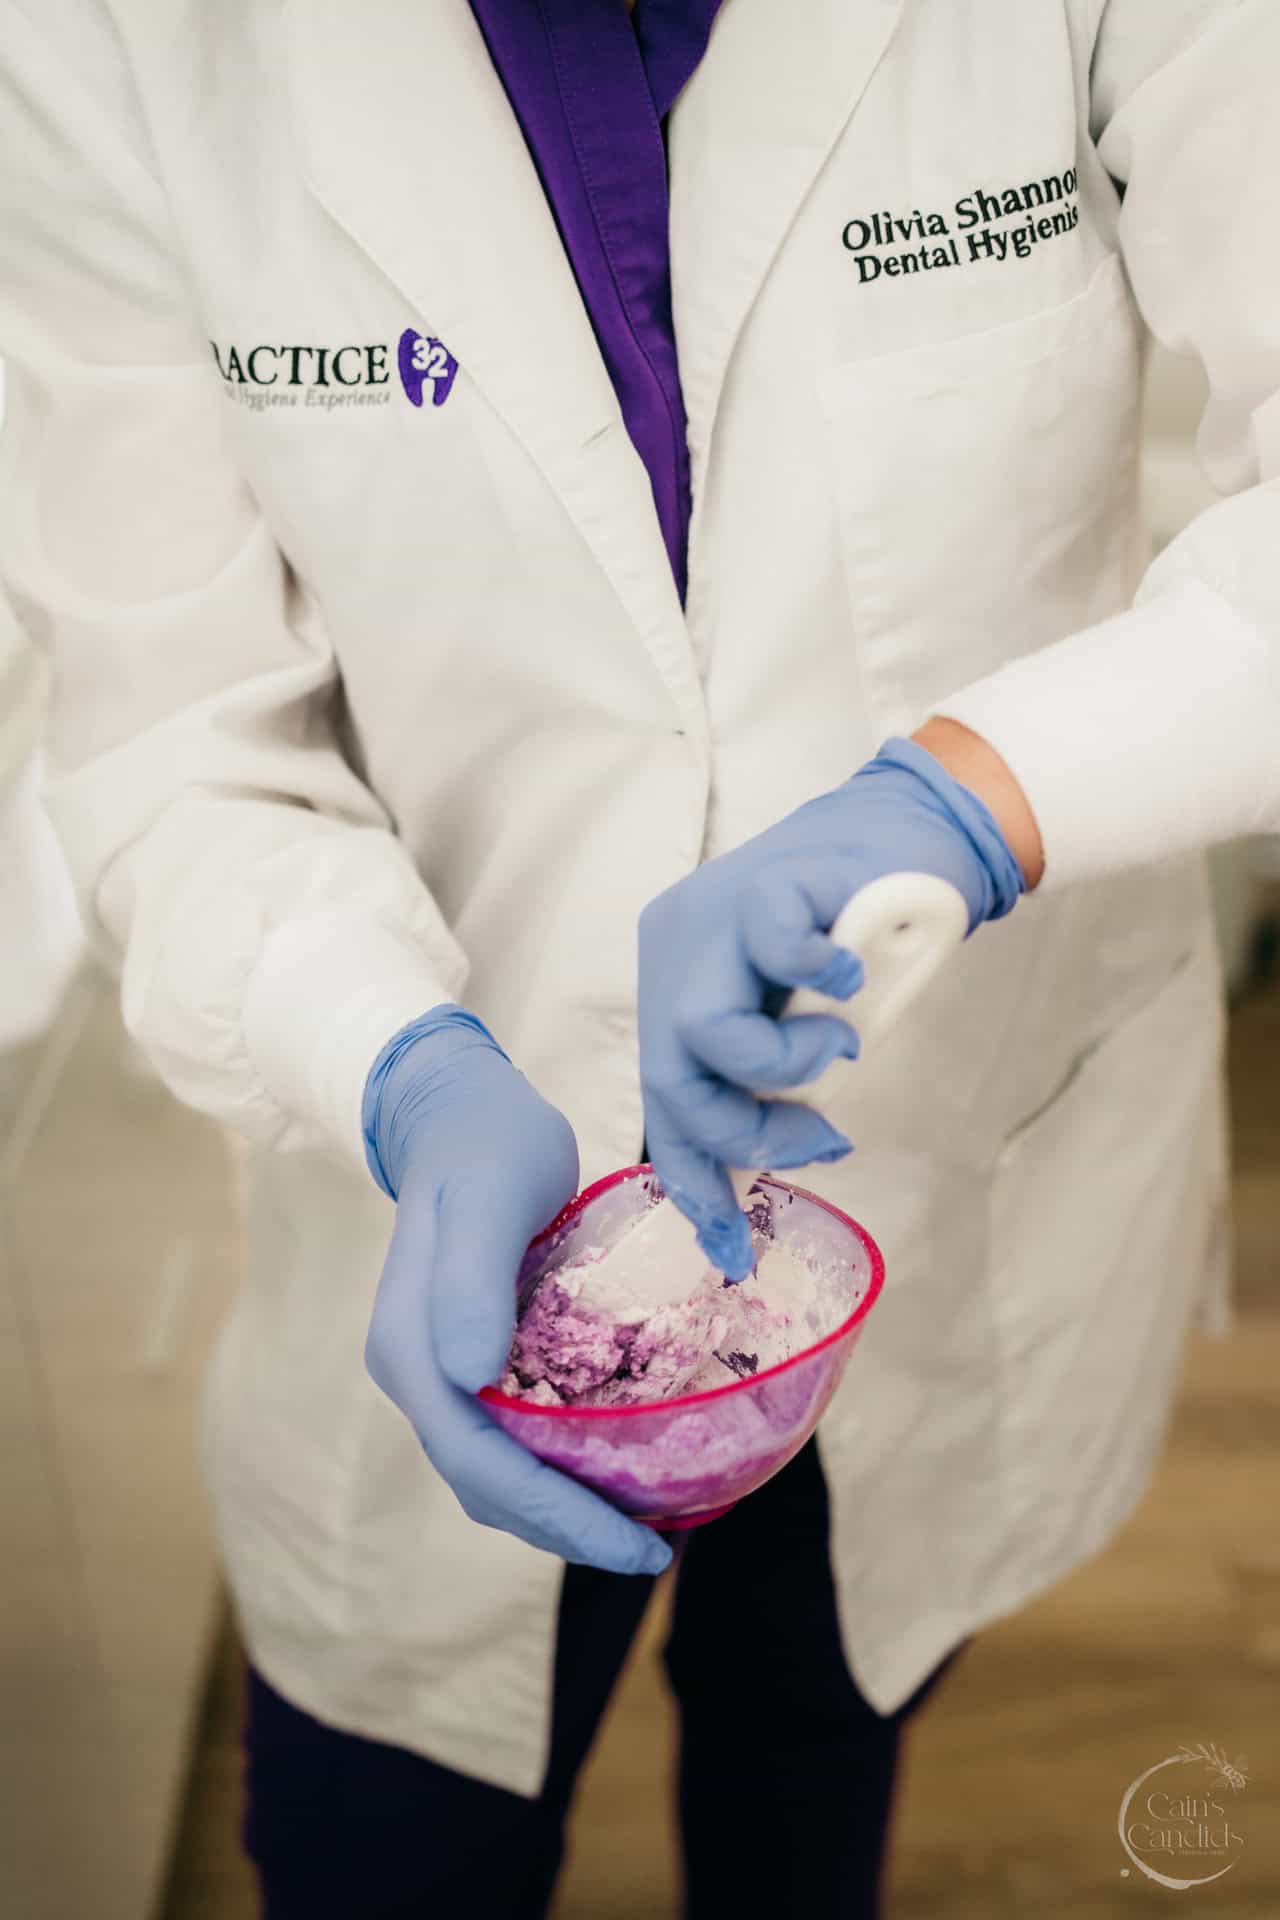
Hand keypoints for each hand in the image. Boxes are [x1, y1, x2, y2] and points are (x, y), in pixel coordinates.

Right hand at [362, 1006, 670, 1575]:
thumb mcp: (487, 1199)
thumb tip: (467, 1374)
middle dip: (568, 1527)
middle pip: (487, 1483)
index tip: (633, 1542)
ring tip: (646, 1525)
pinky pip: (513, 1436)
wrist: (462, 1110)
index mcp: (410, 1350)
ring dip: (564, 1508)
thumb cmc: (485, 1143)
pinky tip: (620, 1465)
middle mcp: (418, 1372)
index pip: (480, 1462)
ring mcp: (440, 1369)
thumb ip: (471, 1281)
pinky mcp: (471, 1359)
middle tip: (657, 1550)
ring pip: (496, 1470)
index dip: (555, 1514)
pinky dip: (561, 1466)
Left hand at [638, 737, 1024, 1278]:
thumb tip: (754, 1176)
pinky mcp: (767, 880)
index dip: (694, 1181)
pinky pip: (774, 951)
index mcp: (674, 985)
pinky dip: (822, 982)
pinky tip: (850, 975)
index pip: (663, 1103)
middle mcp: (675, 949)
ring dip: (787, 1067)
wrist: (914, 836)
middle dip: (750, 1133)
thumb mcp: (806, 1030)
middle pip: (670, 1081)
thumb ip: (771, 1086)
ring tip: (842, 1044)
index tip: (730, 1249)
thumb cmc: (864, 941)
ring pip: (702, 1032)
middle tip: (824, 1136)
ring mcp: (713, 911)